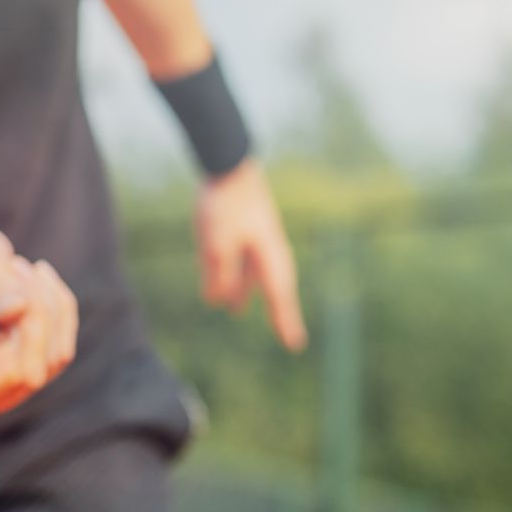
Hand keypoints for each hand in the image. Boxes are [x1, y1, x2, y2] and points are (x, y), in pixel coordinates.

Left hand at [195, 159, 306, 349]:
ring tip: (235, 310)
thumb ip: (220, 275)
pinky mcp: (242, 228)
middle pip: (272, 288)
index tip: (295, 345)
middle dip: (276, 311)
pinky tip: (219, 278)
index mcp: (269, 256)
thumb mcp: (216, 247)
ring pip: (251, 273)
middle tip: (289, 337)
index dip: (286, 322)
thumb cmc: (225, 206)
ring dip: (244, 291)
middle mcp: (267, 251)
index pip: (280, 298)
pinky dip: (233, 273)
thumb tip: (218, 302)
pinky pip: (239, 258)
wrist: (227, 166)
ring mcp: (256, 238)